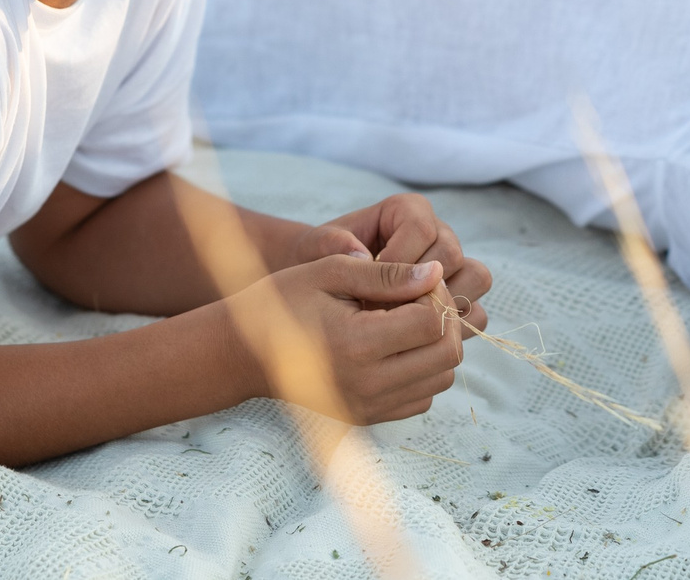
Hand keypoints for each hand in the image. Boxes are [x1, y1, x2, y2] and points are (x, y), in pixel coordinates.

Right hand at [233, 255, 465, 423]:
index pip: (432, 322)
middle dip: (444, 319)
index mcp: (358, 344)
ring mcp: (369, 407)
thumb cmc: (283, 302)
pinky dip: (422, 370)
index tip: (416, 279)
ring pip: (440, 379)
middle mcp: (368, 384)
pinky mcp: (368, 418)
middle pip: (446, 355)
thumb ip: (386, 274)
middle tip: (420, 297)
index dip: (435, 293)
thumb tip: (435, 273)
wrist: (243, 353)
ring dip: (436, 346)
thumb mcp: (330, 272)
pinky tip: (397, 345)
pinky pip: (421, 398)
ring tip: (409, 319)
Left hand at [296, 193, 492, 330]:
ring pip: (475, 280)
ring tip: (403, 326)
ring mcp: (454, 268)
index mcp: (409, 211)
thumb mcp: (317, 246)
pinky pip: (474, 312)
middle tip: (384, 313)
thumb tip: (361, 254)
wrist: (329, 284)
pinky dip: (451, 328)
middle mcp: (439, 235)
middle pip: (453, 255)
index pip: (421, 229)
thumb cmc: (324, 258)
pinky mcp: (459, 299)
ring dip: (443, 307)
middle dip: (420, 289)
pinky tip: (414, 340)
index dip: (398, 261)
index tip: (368, 288)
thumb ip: (331, 243)